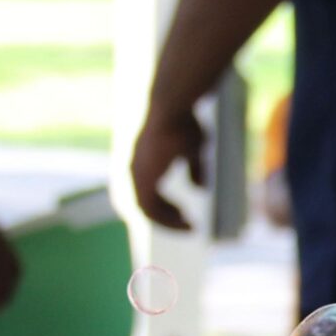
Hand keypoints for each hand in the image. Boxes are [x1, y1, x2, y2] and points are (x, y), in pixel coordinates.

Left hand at [129, 101, 206, 230]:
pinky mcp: (140, 177)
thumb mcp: (194, 149)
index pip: (149, 193)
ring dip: (168, 222)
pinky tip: (186, 220)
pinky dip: (166, 218)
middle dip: (166, 217)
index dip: (167, 207)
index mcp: (144, 161)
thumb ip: (195, 168)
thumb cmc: (183, 122)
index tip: (186, 215)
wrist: (172, 109)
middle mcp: (135, 168)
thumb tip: (200, 188)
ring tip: (190, 227)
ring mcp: (136, 173)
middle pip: (145, 204)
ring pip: (146, 209)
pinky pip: (149, 208)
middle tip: (189, 224)